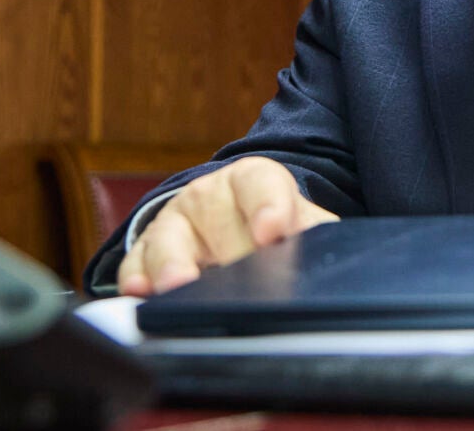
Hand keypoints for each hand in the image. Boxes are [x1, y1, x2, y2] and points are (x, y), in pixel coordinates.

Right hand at [117, 157, 337, 295]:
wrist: (236, 223)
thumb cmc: (273, 226)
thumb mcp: (301, 223)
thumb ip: (316, 234)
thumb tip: (337, 259)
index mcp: (253, 180)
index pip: (259, 183)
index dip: (267, 206)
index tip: (273, 231)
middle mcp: (209, 195)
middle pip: (214, 217)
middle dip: (228, 249)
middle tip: (242, 278)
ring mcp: (175, 222)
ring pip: (170, 238)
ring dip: (174, 263)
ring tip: (181, 284)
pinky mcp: (147, 251)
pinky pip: (136, 264)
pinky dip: (137, 278)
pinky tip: (141, 292)